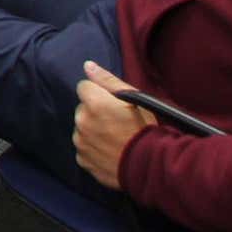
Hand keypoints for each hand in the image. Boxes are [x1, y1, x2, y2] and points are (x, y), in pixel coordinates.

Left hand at [73, 62, 149, 189]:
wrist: (150, 166)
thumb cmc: (145, 128)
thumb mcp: (134, 98)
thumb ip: (107, 80)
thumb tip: (87, 65)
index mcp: (93, 102)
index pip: (83, 87)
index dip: (98, 94)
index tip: (111, 104)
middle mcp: (82, 121)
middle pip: (82, 109)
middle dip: (94, 113)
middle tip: (115, 123)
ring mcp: (80, 142)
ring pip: (81, 129)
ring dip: (92, 131)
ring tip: (113, 139)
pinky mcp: (82, 160)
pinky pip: (83, 149)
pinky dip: (92, 149)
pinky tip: (109, 152)